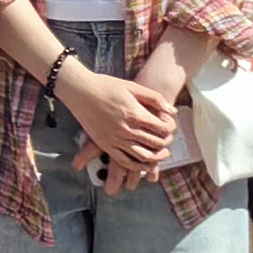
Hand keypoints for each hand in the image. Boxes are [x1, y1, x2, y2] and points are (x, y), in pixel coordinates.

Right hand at [58, 61, 177, 180]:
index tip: (171, 126)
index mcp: (135, 114)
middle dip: (166, 142)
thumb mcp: (132, 86)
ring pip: (143, 156)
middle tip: (168, 139)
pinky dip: (138, 166)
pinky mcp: (106, 145)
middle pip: (155, 143)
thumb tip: (173, 111)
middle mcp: (126, 129)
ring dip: (156, 157)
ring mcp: (115, 139)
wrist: (80, 90)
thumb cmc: (106, 86)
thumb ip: (154, 98)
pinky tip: (144, 164)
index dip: (170, 128)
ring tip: (162, 154)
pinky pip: (125, 161)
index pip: (162, 128)